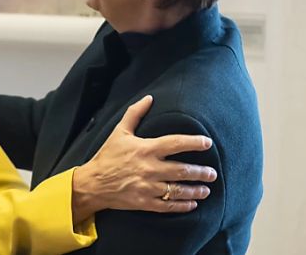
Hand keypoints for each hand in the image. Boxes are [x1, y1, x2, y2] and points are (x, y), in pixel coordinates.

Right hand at [71, 95, 217, 220]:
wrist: (92, 183)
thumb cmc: (107, 156)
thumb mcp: (119, 132)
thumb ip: (135, 114)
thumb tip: (149, 98)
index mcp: (145, 149)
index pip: (175, 143)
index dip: (194, 142)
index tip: (207, 143)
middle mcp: (149, 168)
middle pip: (182, 170)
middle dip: (201, 172)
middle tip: (213, 173)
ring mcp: (148, 187)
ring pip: (178, 190)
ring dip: (195, 190)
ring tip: (206, 189)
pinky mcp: (144, 203)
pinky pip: (168, 206)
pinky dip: (183, 206)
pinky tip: (192, 204)